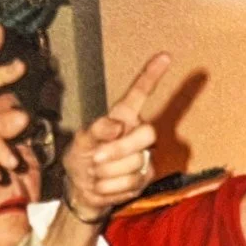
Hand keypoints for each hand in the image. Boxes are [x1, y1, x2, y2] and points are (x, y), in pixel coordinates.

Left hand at [60, 52, 171, 221]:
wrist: (82, 189)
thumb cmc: (82, 157)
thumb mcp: (81, 141)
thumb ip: (96, 131)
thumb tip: (116, 126)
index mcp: (123, 116)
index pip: (140, 92)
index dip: (152, 75)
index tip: (165, 56)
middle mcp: (138, 132)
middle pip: (147, 134)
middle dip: (119, 150)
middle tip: (96, 159)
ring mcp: (144, 155)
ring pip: (136, 163)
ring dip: (108, 173)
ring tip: (96, 173)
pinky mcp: (145, 177)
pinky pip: (132, 181)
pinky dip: (111, 187)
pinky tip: (103, 185)